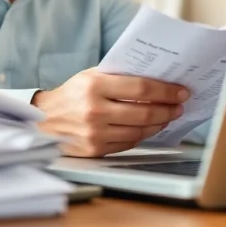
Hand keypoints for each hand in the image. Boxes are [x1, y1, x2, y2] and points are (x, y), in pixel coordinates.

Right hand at [31, 68, 188, 156]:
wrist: (44, 120)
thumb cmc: (72, 94)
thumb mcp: (90, 76)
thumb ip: (119, 76)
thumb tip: (155, 77)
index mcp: (94, 86)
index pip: (141, 89)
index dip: (166, 91)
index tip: (181, 91)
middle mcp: (95, 111)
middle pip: (144, 113)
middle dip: (168, 109)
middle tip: (179, 105)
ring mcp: (95, 133)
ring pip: (139, 131)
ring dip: (159, 124)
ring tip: (168, 116)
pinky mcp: (95, 150)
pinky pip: (128, 143)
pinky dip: (143, 135)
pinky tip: (150, 127)